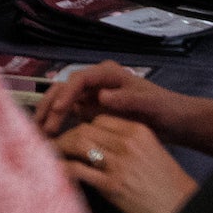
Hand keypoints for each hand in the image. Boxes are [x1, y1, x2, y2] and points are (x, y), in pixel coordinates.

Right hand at [34, 61, 180, 138]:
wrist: (173, 121)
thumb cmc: (163, 107)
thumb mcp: (149, 103)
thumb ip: (127, 99)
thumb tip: (102, 96)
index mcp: (108, 74)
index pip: (80, 79)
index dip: (67, 93)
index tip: (60, 110)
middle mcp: (95, 82)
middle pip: (65, 87)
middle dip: (51, 104)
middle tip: (41, 127)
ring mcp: (91, 95)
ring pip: (62, 100)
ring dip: (49, 114)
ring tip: (40, 134)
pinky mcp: (89, 110)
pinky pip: (68, 114)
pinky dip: (57, 123)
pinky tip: (50, 138)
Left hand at [58, 115, 198, 212]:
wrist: (182, 207)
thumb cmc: (167, 184)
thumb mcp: (150, 152)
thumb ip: (126, 144)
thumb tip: (98, 145)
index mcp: (137, 131)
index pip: (99, 119)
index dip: (81, 126)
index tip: (70, 135)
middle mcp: (127, 143)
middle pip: (85, 129)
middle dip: (65, 136)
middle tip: (51, 145)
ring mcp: (119, 163)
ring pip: (78, 144)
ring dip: (58, 148)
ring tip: (46, 155)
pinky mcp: (112, 185)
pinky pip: (77, 170)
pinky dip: (61, 168)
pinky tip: (52, 171)